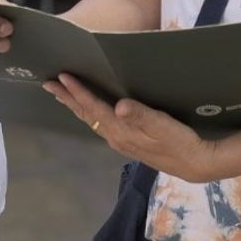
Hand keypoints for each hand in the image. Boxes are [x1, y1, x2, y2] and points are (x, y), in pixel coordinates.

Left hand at [43, 74, 220, 181]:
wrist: (192, 163)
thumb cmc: (179, 141)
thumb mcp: (163, 125)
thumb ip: (141, 115)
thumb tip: (119, 106)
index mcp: (120, 130)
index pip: (93, 107)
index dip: (78, 91)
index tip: (62, 76)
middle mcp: (114, 137)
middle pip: (86, 114)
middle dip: (67, 98)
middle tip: (48, 83)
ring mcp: (120, 141)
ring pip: (91, 120)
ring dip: (76, 106)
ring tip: (62, 94)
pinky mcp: (127, 142)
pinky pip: (100, 124)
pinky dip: (89, 113)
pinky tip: (91, 110)